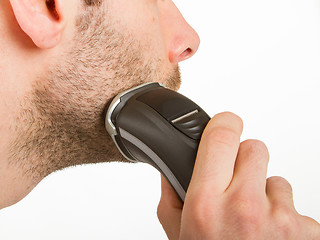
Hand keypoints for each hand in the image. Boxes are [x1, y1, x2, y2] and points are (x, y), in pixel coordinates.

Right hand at [157, 112, 319, 239]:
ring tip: (252, 222)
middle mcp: (244, 208)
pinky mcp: (307, 231)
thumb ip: (170, 196)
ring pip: (277, 179)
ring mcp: (281, 220)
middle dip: (245, 161)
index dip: (225, 123)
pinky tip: (269, 238)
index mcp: (206, 205)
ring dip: (264, 193)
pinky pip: (295, 207)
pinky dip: (283, 217)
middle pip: (255, 149)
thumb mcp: (177, 235)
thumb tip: (171, 168)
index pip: (223, 137)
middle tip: (236, 185)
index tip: (226, 123)